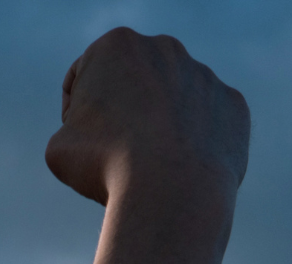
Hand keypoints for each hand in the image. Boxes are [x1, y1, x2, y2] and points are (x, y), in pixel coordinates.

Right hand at [45, 28, 249, 205]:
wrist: (169, 190)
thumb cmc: (103, 164)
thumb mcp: (58, 147)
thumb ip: (73, 128)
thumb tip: (93, 135)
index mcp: (116, 45)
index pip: (83, 77)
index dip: (74, 113)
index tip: (82, 141)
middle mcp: (165, 48)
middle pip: (132, 81)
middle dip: (123, 109)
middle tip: (114, 151)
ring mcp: (205, 75)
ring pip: (171, 100)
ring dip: (158, 124)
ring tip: (148, 165)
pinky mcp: (232, 104)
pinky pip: (206, 122)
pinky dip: (192, 141)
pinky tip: (179, 167)